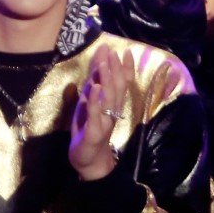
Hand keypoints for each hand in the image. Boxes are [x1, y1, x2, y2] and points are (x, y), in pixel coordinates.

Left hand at [69, 44, 133, 180]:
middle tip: (112, 51)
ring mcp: (104, 121)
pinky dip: (95, 101)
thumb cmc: (88, 132)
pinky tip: (96, 88)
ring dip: (106, 80)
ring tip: (104, 63)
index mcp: (111, 106)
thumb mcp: (88, 108)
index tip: (125, 52)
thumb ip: (92, 90)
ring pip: (108, 98)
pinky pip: (95, 114)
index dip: (124, 69)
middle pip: (116, 87)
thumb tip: (94, 71)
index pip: (121, 84)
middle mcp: (111, 112)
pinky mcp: (93, 131)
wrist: (88, 161)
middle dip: (114, 68)